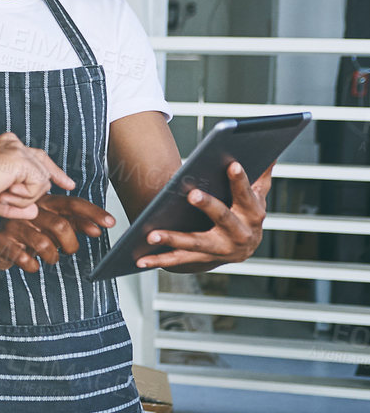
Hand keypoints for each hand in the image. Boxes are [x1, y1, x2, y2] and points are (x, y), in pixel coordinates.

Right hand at [0, 133, 73, 219]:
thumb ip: (16, 204)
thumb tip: (35, 211)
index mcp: (5, 146)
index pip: (38, 158)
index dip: (55, 173)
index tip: (69, 184)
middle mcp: (13, 142)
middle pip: (45, 169)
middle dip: (34, 191)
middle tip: (3, 194)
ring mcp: (17, 149)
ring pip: (42, 181)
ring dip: (23, 196)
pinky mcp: (20, 159)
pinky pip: (39, 185)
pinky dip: (23, 196)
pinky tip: (3, 191)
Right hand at [0, 194, 113, 273]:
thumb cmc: (26, 232)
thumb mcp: (51, 225)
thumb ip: (73, 224)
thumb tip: (97, 228)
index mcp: (45, 203)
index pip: (73, 204)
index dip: (93, 213)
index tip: (110, 223)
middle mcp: (30, 211)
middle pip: (60, 225)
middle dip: (70, 244)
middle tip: (70, 250)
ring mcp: (15, 226)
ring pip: (44, 244)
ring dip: (53, 257)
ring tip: (51, 258)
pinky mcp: (4, 242)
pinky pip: (26, 259)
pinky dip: (33, 266)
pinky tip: (33, 265)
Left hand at [135, 162, 271, 271]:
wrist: (244, 249)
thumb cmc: (246, 214)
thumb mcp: (257, 195)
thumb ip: (261, 175)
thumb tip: (271, 152)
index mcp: (253, 213)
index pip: (246, 194)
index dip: (240, 180)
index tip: (232, 164)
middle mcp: (239, 234)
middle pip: (222, 217)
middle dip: (208, 205)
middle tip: (192, 193)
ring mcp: (221, 249)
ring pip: (196, 242)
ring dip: (174, 239)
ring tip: (152, 233)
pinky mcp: (204, 260)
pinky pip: (180, 260)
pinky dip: (159, 260)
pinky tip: (141, 259)